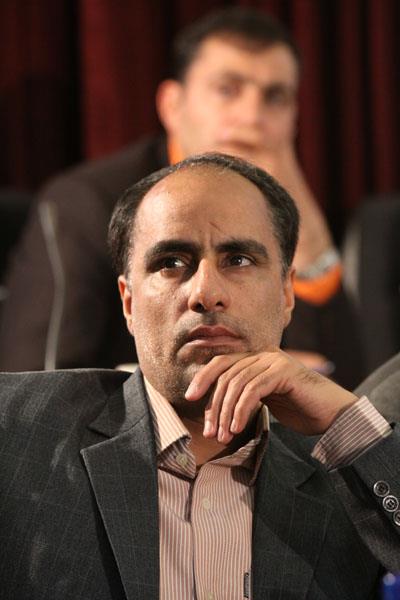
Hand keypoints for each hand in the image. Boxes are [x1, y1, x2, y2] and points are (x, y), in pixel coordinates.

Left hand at [185, 349, 356, 442]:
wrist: (332, 414)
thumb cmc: (299, 409)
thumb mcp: (265, 400)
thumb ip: (244, 395)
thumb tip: (214, 409)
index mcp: (257, 359)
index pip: (222, 362)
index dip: (203, 378)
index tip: (189, 398)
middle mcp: (264, 355)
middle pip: (226, 375)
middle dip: (214, 405)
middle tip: (210, 432)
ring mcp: (274, 361)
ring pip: (237, 383)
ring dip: (227, 413)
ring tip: (223, 437)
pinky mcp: (284, 372)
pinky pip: (253, 390)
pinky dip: (241, 410)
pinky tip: (238, 428)